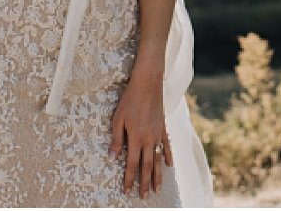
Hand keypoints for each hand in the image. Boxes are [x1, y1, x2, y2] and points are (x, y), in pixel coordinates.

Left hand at [110, 76, 171, 197]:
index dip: (130, 178)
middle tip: (144, 196)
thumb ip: (116, 140)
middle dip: (145, 182)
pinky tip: (168, 165)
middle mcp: (149, 139)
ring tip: (157, 188)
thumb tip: (112, 158)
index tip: (127, 190)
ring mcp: (158, 134)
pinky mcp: (163, 127)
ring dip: (157, 175)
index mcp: (136, 138)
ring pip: (158, 159)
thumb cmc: (130, 100)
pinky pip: (166, 146)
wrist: (148, 83)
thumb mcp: (118, 119)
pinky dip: (167, 156)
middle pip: (147, 166)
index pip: (133, 164)